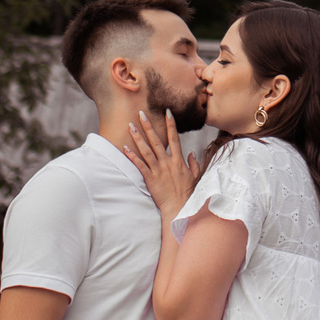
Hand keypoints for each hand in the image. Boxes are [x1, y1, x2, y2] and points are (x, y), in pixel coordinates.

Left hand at [121, 107, 201, 221]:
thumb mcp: (195, 176)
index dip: (171, 124)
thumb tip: (192, 153)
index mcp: (179, 161)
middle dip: (149, 126)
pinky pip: (139, 165)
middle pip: (157, 141)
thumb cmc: (188, 193)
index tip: (167, 112)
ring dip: (138, 138)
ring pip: (146, 151)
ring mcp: (158, 170)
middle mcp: (168, 162)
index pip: (174, 138)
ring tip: (131, 126)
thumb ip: (194, 163)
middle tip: (141, 113)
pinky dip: (132, 156)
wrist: (179, 207)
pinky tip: (125, 147)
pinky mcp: (150, 179)